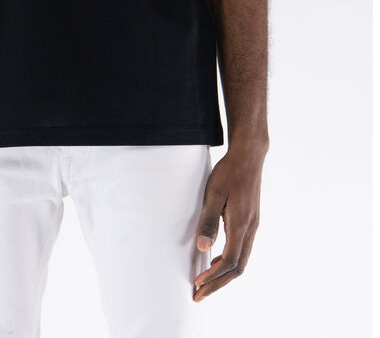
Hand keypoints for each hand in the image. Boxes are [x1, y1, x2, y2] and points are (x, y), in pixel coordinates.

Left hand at [192, 143, 266, 301]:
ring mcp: (253, 225)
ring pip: (241, 260)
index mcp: (241, 225)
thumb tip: (203, 248)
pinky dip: (229, 261)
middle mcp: (250, 229)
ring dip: (224, 274)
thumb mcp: (214, 194)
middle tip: (198, 294)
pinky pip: (242, 249)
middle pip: (237, 268)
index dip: (213, 277)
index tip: (197, 285)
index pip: (229, 262)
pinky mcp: (251, 220)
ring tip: (205, 281)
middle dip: (218, 284)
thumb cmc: (228, 172)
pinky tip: (216, 258)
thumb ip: (209, 221)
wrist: (249, 156)